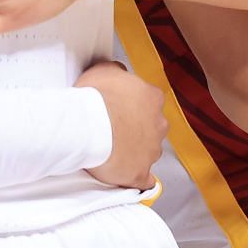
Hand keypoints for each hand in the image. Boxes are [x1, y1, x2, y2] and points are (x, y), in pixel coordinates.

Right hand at [76, 61, 167, 190]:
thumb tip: (120, 72)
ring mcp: (152, 150)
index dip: (132, 103)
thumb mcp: (104, 69)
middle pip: (151, 126)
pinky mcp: (141, 172)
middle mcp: (159, 124)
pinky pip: (144, 178)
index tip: (118, 106)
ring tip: (111, 148)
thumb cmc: (96, 97)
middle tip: (113, 127)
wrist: (89, 127)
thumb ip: (117, 70)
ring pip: (147, 150)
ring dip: (134, 150)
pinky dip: (138, 177)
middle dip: (136, 127)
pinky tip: (127, 174)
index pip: (149, 100)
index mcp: (152, 98)